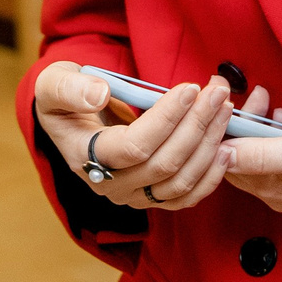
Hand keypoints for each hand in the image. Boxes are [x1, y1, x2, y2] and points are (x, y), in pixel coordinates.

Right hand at [34, 62, 236, 210]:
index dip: (166, 118)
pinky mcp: (153, 199)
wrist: (74, 120)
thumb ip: (69, 88)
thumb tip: (99, 94)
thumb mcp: (55, 83)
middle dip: (197, 125)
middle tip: (218, 92)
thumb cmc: (67, 97)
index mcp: (83, 156)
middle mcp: (109, 185)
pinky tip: (226, 148)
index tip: (190, 88)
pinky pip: (187, 197)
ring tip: (225, 109)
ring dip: (210, 145)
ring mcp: (133, 196)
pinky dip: (211, 175)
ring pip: (181, 181)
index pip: (134, 146)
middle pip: (164, 164)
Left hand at [224, 96, 281, 223]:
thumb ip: (264, 154)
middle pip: (244, 159)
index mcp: (275, 188)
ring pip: (264, 160)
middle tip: (255, 96)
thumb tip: (222, 152)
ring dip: (262, 130)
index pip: (227, 161)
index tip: (225, 100)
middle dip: (242, 124)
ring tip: (271, 105)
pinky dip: (280, 140)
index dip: (223, 128)